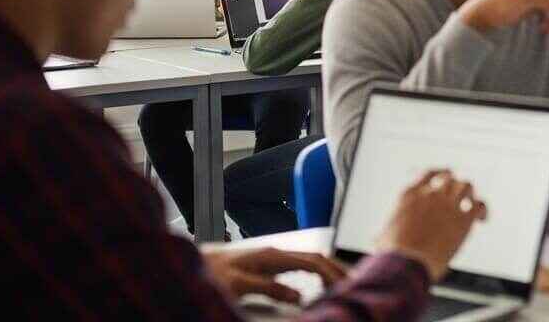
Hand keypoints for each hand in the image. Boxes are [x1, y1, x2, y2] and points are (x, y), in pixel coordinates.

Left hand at [201, 248, 347, 304]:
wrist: (193, 263)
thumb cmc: (211, 273)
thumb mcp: (239, 284)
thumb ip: (269, 288)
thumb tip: (298, 296)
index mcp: (272, 256)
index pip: (313, 261)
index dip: (332, 273)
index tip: (345, 286)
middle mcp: (276, 253)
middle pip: (317, 258)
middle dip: (338, 269)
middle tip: (356, 283)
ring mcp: (273, 258)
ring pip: (311, 260)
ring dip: (330, 270)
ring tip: (345, 283)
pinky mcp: (270, 264)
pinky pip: (302, 266)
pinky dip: (318, 273)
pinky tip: (321, 282)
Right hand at [376, 170, 487, 281]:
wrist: (405, 263)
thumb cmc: (392, 254)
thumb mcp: (382, 236)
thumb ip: (384, 231)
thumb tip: (376, 239)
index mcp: (409, 194)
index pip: (429, 173)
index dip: (440, 174)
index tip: (445, 176)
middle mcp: (430, 194)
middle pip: (450, 177)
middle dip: (455, 184)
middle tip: (460, 193)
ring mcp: (448, 205)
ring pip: (466, 186)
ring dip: (470, 194)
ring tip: (471, 203)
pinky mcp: (463, 219)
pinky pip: (479, 205)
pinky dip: (483, 210)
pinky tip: (482, 219)